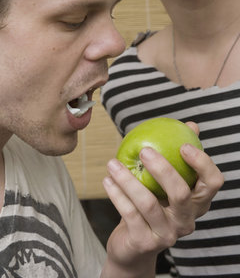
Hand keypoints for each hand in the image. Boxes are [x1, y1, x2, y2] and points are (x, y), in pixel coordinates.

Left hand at [102, 122, 223, 276]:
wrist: (133, 245)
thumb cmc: (152, 204)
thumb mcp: (165, 182)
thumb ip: (178, 155)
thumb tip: (191, 125)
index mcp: (196, 203)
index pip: (212, 183)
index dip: (202, 164)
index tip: (183, 146)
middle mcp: (186, 221)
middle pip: (181, 194)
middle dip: (162, 169)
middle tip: (144, 150)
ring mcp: (167, 234)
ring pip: (149, 203)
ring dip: (128, 180)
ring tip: (112, 163)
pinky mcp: (145, 243)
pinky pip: (129, 214)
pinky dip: (116, 194)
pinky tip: (107, 180)